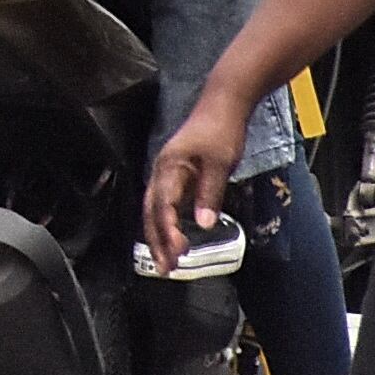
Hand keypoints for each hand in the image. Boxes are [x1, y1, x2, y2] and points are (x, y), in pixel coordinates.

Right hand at [142, 91, 251, 269]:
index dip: (168, 231)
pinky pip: (165, 205)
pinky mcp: (177, 176)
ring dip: (160, 236)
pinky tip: (174, 239)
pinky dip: (167, 224)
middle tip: (167, 268)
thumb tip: (204, 224)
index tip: (177, 253)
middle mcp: (162, 172)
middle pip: (152, 212)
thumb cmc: (220, 131)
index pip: (163, 205)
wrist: (222, 106)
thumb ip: (210, 193)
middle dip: (157, 241)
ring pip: (155, 210)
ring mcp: (168, 174)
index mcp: (169, 168)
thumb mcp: (219, 162)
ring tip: (168, 260)